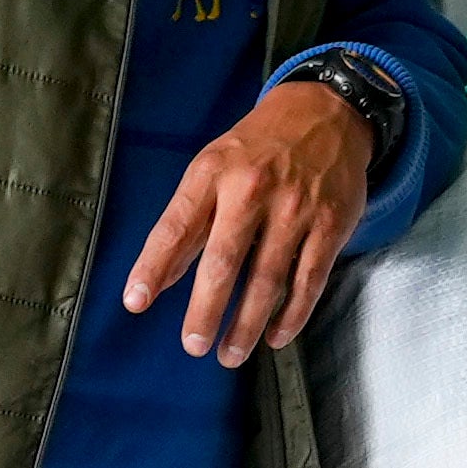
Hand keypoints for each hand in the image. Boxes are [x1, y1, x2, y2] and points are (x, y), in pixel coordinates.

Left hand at [126, 75, 378, 363]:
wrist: (327, 113)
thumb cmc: (259, 147)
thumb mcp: (214, 165)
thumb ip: (189, 218)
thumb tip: (160, 276)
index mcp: (215, 172)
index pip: (177, 226)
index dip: (154, 267)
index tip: (136, 302)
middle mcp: (253, 189)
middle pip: (225, 260)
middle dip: (206, 308)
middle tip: (192, 345)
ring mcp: (296, 209)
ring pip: (269, 278)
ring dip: (247, 323)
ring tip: (230, 354)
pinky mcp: (330, 225)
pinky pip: (309, 280)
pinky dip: (292, 314)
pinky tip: (275, 336)